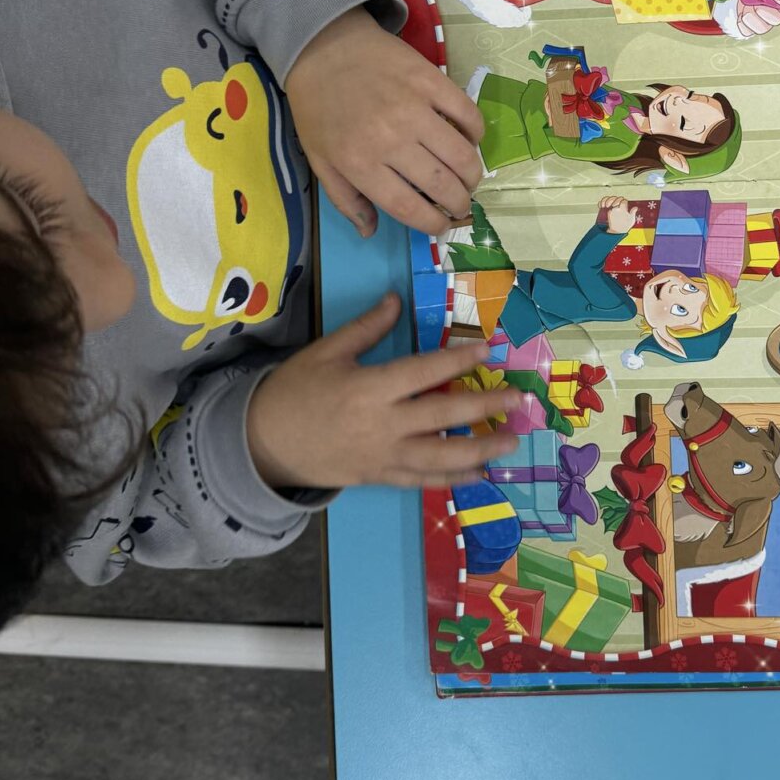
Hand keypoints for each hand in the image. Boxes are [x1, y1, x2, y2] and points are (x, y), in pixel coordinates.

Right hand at [247, 294, 521, 489]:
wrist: (261, 444)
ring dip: (481, 450)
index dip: (459, 359)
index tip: (488, 351)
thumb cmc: (293, 392)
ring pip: (442, 456)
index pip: (424, 371)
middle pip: (444, 415)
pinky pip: (423, 480)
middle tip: (518, 400)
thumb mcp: (325, 352)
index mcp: (369, 388)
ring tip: (511, 441)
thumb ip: (366, 328)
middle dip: (485, 408)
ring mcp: (383, 456)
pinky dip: (454, 479)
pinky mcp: (380, 476)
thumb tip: (395, 299)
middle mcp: (383, 424)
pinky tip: (480, 473)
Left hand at [285, 7, 482, 235]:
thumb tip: (369, 231)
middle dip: (459, 203)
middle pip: (441, 185)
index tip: (441, 225)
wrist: (323, 47)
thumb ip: (344, 198)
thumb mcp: (319, 159)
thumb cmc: (318, 107)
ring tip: (470, 179)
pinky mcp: (431, 81)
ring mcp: (415, 108)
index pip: (409, 206)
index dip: (432, 223)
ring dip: (473, 174)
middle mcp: (391, 139)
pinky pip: (467, 114)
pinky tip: (469, 139)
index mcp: (361, 163)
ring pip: (461, 154)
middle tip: (461, 204)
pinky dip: (476, 132)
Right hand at [600, 194, 636, 235]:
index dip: (619, 201)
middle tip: (610, 206)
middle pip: (615, 198)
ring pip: (609, 199)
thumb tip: (635, 207)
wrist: (616, 230)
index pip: (622, 200)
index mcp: (624, 207)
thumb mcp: (631, 220)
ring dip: (606, 200)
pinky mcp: (606, 209)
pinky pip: (603, 202)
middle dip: (611, 200)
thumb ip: (633, 214)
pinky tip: (601, 206)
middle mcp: (618, 205)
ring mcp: (612, 207)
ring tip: (605, 206)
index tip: (615, 205)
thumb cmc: (625, 226)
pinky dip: (601, 202)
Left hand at [736, 0, 779, 35]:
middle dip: (764, 10)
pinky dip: (742, 22)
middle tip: (755, 2)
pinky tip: (741, 14)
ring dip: (750, 14)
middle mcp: (778, 13)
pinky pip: (747, 31)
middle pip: (777, 19)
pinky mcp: (751, 30)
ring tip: (746, 5)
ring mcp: (765, 24)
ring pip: (762, 28)